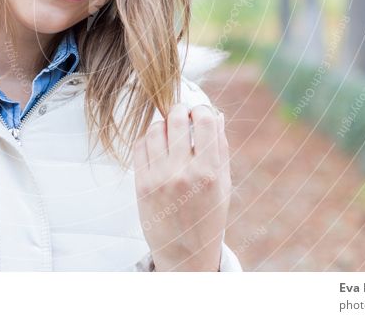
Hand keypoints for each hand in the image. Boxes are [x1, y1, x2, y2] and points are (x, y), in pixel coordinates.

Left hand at [133, 103, 231, 271]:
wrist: (185, 253)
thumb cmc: (208, 217)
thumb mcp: (224, 185)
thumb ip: (220, 149)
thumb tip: (217, 115)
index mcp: (209, 173)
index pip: (205, 121)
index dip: (203, 110)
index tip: (201, 113)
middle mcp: (183, 173)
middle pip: (176, 119)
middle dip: (180, 111)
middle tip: (183, 115)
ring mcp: (159, 178)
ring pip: (156, 128)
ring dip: (164, 124)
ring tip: (170, 132)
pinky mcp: (141, 183)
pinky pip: (140, 145)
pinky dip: (149, 138)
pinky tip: (158, 145)